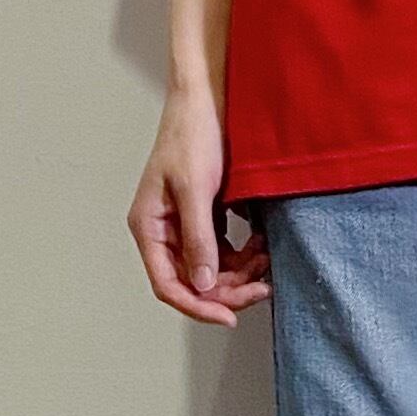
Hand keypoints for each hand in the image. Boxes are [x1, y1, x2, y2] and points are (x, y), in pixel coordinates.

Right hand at [129, 82, 270, 325]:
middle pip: (192, 281)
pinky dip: (243, 253)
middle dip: (228, 290)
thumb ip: (198, 239)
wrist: (207, 99)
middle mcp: (164, 231)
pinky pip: (223, 250)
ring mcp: (185, 224)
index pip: (168, 284)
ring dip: (240, 272)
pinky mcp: (205, 215)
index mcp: (149, 227)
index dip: (198, 306)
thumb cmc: (192, 135)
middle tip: (262, 288)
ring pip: (211, 268)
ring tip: (267, 260)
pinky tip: (262, 245)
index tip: (230, 316)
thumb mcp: (196, 189)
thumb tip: (202, 284)